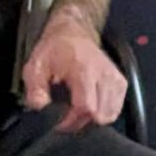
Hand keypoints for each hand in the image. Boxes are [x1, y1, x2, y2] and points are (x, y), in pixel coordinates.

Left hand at [19, 15, 126, 133]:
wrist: (73, 33)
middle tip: (65, 116)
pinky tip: (89, 104)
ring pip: (109, 115)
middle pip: (99, 115)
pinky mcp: (121, 83)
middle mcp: (104, 75)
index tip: (57, 122)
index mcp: (83, 70)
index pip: (86, 108)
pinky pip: (115, 109)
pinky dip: (101, 112)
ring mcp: (116, 79)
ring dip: (91, 119)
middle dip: (80, 122)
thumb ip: (35, 92)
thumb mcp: (35, 68)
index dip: (70, 121)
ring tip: (76, 109)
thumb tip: (41, 111)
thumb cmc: (54, 49)